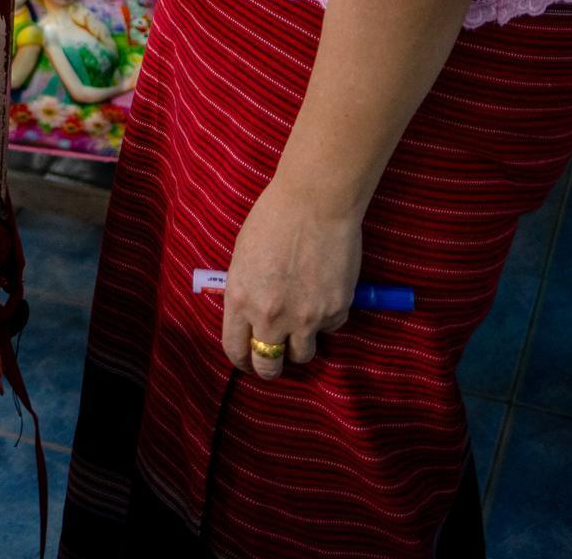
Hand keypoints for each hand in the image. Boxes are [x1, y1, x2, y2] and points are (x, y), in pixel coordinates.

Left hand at [221, 179, 362, 379]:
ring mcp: (306, 318)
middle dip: (270, 367)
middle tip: (274, 360)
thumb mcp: (242, 258)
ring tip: (300, 327)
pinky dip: (326, 319)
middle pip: (268, 365)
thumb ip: (244, 291)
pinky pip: (330, 329)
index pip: (235, 349)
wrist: (315, 203)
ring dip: (299, 346)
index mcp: (240, 301)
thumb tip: (248, 316)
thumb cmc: (273, 220)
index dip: (242, 360)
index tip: (247, 361)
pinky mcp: (336, 311)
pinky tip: (323, 294)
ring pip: (302, 355)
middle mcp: (271, 317)